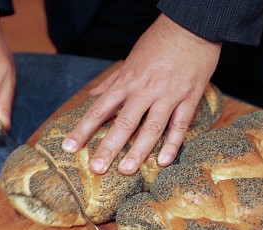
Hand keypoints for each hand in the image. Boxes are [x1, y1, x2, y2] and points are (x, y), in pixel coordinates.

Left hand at [62, 14, 220, 174]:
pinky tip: (163, 161)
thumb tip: (93, 96)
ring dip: (138, 151)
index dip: (83, 129)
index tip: (70, 147)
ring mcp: (168, 95)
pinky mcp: (189, 97)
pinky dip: (173, 144)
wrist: (192, 26)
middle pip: (124, 123)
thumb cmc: (158, 42)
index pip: (100, 109)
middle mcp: (145, 90)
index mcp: (127, 81)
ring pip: (152, 128)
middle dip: (109, 147)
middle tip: (97, 168)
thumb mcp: (131, 59)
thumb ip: (112, 81)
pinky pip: (180, 124)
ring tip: (126, 170)